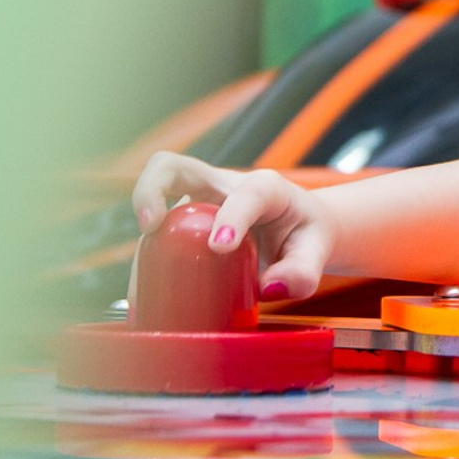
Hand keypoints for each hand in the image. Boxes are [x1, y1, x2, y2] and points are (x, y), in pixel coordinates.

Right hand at [132, 152, 332, 301]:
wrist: (300, 229)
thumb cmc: (305, 236)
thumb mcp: (317, 252)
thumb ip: (302, 271)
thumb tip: (270, 289)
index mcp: (265, 188)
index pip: (245, 195)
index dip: (231, 217)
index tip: (222, 246)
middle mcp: (224, 185)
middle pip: (174, 167)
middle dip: (151, 189)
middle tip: (150, 226)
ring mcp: (198, 201)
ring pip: (156, 196)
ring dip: (143, 225)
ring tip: (142, 274)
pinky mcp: (184, 222)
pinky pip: (157, 230)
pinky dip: (146, 255)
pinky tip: (147, 290)